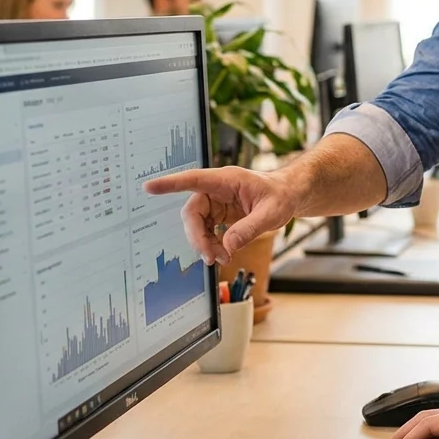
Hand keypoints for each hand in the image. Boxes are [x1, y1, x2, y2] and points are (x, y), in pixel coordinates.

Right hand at [143, 166, 299, 264]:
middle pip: (192, 212)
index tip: (149, 188)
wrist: (289, 196)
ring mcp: (216, 202)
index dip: (170, 184)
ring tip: (222, 259)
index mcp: (227, 179)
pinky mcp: (219, 214)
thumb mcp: (272, 213)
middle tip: (211, 258)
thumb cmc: (281, 196)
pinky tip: (223, 254)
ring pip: (197, 225)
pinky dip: (211, 244)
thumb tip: (226, 245)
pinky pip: (206, 231)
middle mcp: (217, 189)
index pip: (194, 180)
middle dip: (197, 237)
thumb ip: (250, 229)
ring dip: (204, 244)